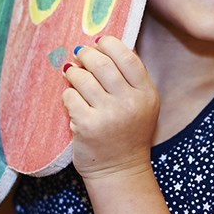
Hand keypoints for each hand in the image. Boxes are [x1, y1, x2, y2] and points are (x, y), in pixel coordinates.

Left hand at [62, 35, 158, 179]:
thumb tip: (100, 44)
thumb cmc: (127, 132)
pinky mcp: (87, 126)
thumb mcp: (141, 103)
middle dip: (85, 54)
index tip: (98, 42)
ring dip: (73, 72)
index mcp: (146, 93)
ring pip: (82, 78)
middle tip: (79, 55)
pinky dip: (67, 94)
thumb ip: (128, 77)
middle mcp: (129, 103)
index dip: (109, 44)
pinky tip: (71, 98)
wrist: (120, 170)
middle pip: (101, 63)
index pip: (127, 57)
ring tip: (72, 74)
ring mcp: (108, 115)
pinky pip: (70, 96)